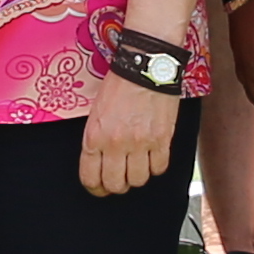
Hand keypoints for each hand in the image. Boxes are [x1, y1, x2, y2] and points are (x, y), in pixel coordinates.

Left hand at [77, 66, 180, 198]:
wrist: (146, 66)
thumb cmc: (120, 84)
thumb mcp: (96, 112)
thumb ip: (96, 139)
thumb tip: (100, 162)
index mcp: (95, 136)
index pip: (90, 178)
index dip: (95, 188)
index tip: (99, 187)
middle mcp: (116, 143)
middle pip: (116, 185)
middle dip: (116, 185)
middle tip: (119, 178)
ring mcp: (141, 143)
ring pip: (139, 180)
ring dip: (137, 176)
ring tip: (136, 165)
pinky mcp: (163, 139)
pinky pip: (159, 168)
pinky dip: (156, 167)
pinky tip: (152, 156)